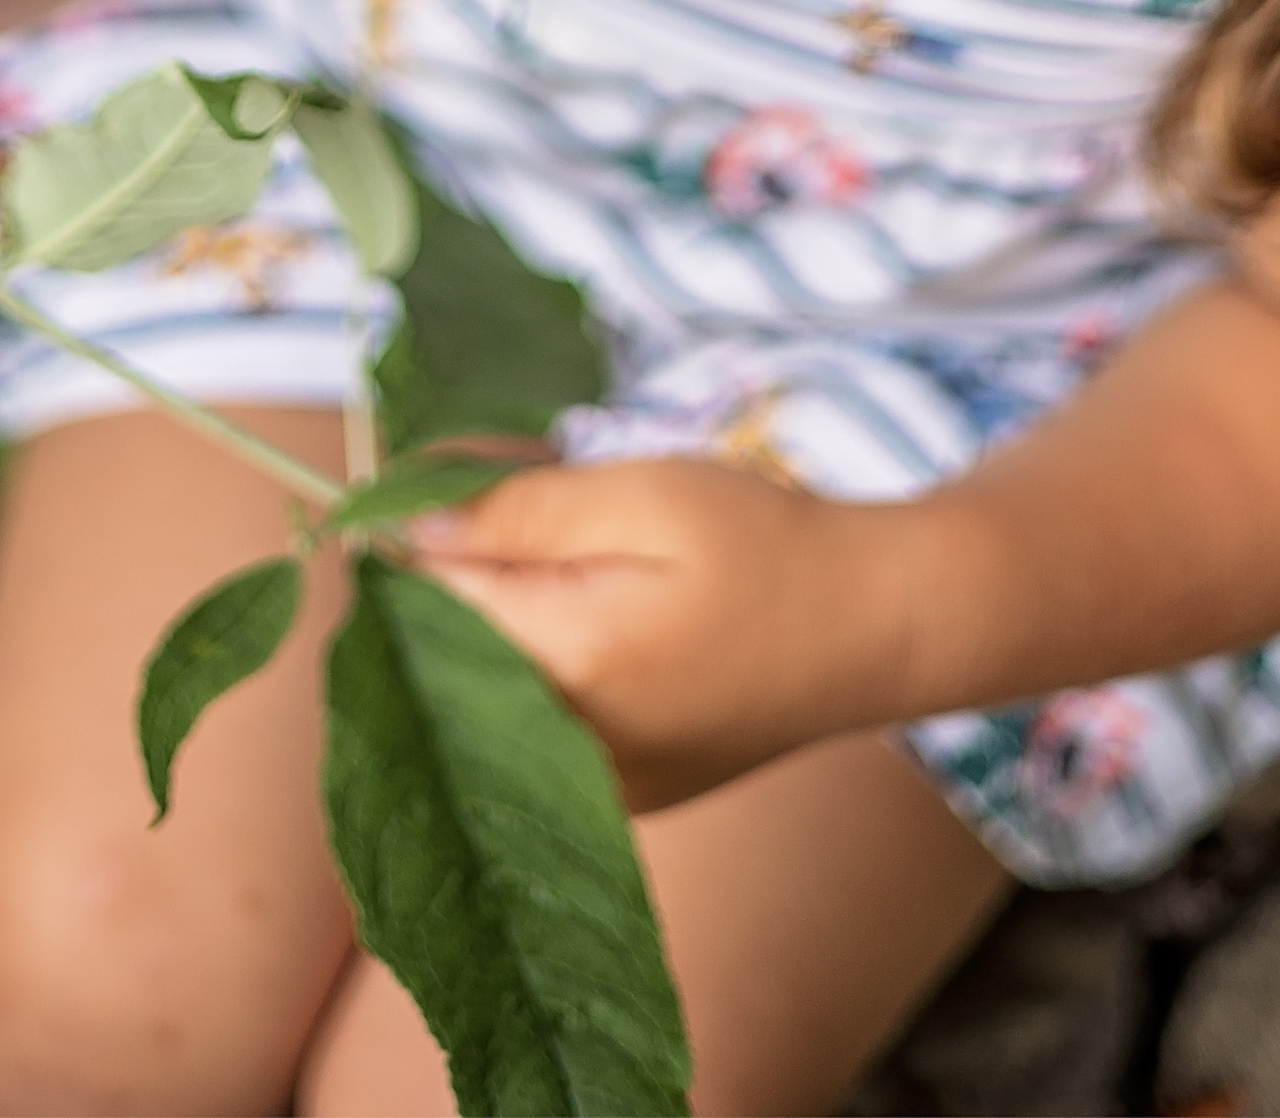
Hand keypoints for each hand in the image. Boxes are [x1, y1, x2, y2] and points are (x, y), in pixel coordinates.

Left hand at [407, 454, 886, 809]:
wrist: (876, 629)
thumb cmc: (766, 546)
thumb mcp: (645, 495)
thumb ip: (518, 514)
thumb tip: (403, 531)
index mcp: (570, 667)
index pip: (424, 605)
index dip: (410, 536)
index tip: (428, 481)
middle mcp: (567, 753)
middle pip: (439, 663)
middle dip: (445, 579)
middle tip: (499, 501)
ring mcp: (594, 790)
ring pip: (480, 701)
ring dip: (484, 623)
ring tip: (552, 555)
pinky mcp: (622, 797)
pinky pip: (531, 732)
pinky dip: (528, 667)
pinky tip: (577, 609)